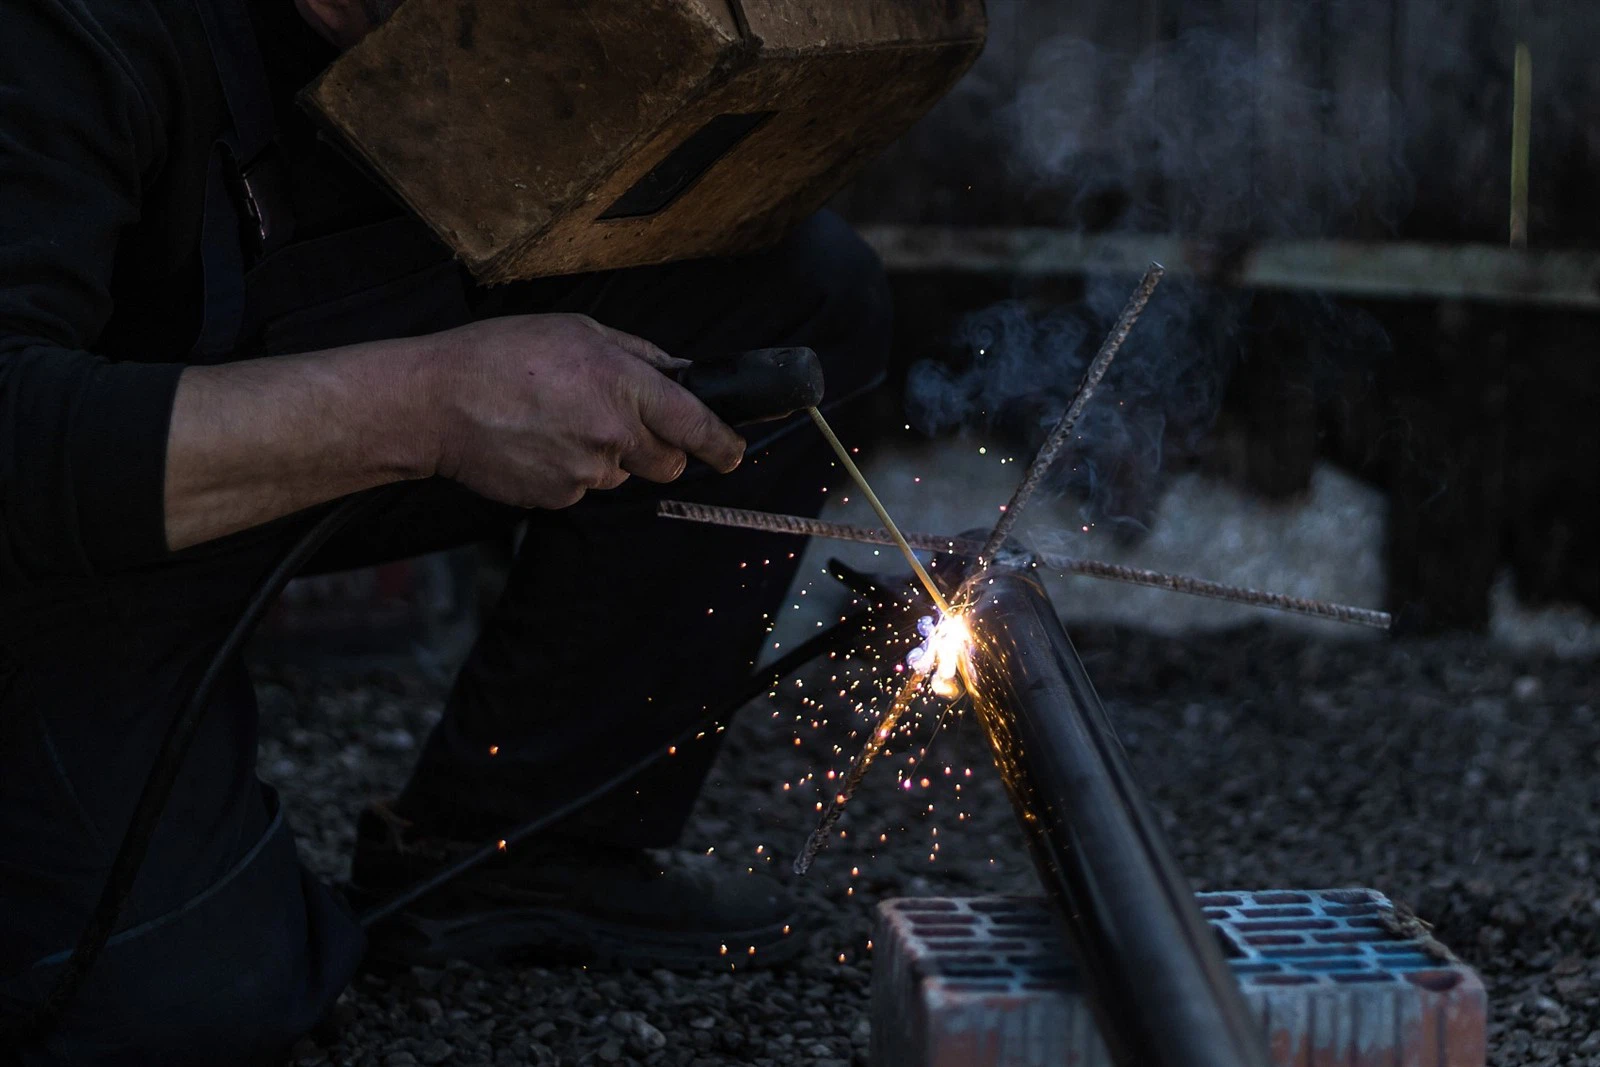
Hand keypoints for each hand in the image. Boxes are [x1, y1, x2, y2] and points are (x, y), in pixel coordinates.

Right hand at [421, 313, 745, 508]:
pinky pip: (582, 488)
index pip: (697, 426)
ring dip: (605, 455)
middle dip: (657, 448)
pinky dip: (568, 469)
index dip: (723, 444)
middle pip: (668, 462)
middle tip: (618, 422)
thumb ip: (639, 355)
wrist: (435, 402)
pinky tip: (537, 442)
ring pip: (621, 474)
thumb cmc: (502, 356)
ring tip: (556, 421)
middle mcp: (613, 434)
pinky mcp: (559, 498)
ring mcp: (586, 471)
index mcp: (625, 385)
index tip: (734, 452)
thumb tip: (680, 372)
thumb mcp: (579, 330)